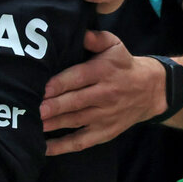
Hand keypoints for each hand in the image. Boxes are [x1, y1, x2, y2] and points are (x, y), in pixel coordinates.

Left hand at [41, 30, 164, 154]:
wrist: (150, 90)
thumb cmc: (124, 65)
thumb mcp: (114, 45)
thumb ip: (96, 38)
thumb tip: (79, 33)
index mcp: (103, 72)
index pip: (78, 78)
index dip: (60, 84)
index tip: (42, 88)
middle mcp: (104, 95)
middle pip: (75, 102)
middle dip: (53, 107)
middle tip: (33, 109)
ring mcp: (104, 117)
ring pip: (75, 122)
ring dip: (53, 124)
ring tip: (32, 125)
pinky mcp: (104, 132)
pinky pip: (81, 141)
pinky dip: (62, 147)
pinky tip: (43, 148)